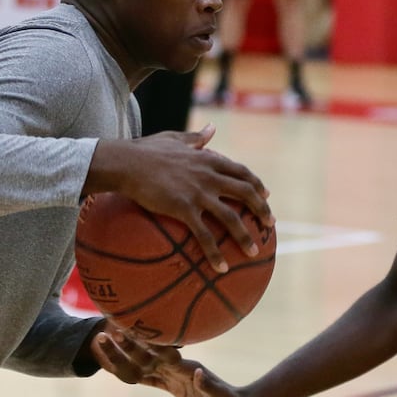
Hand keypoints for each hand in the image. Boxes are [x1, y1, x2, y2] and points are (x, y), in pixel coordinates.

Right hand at [87, 123, 273, 271]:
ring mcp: (198, 193)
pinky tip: (222, 268)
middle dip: (261, 209)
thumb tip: (212, 128)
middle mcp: (209, 176)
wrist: (127, 163)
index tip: (266, 195)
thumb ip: (196, 138)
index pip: (241, 172)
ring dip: (245, 236)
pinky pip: (204, 235)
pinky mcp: (184, 209)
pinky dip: (215, 253)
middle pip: (245, 193)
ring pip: (231, 218)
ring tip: (254, 252)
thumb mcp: (174, 138)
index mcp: (208, 159)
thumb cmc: (145, 151)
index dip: (256, 184)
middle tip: (270, 224)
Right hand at [88, 326, 255, 396]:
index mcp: (186, 369)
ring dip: (127, 355)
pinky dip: (134, 372)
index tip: (129, 334)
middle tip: (108, 333)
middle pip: (146, 356)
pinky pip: (149, 378)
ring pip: (144, 364)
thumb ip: (208, 385)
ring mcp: (174, 375)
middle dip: (128, 346)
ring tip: (109, 341)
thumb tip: (198, 373)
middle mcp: (177, 368)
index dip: (145, 346)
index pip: (160, 355)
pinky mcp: (173, 385)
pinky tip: (120, 368)